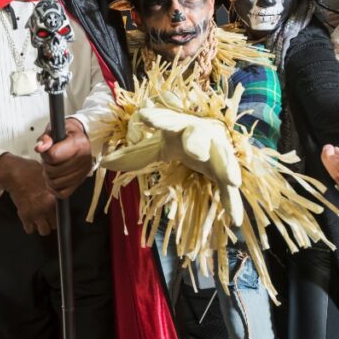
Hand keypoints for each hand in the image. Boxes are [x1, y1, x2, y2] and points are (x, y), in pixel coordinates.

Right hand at [0, 154, 55, 234]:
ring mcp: (35, 213)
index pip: (64, 214)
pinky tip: (30, 219)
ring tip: (40, 220)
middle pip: (55, 225)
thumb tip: (60, 195)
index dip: (61, 215)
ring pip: (44, 231)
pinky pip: (29, 230)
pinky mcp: (24, 216)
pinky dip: (30, 226)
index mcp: (54, 198)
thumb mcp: (48, 178)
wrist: (14, 173)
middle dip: (51, 222)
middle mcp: (46, 207)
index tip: (57, 214)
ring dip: (42, 226)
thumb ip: (56, 189)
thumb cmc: (30, 171)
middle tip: (48, 216)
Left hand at [35, 118, 92, 198]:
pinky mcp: (81, 182)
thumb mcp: (53, 131)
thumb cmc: (64, 134)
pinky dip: (55, 188)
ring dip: (49, 177)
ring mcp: (84, 172)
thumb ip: (45, 138)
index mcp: (79, 143)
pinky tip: (54, 178)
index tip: (48, 150)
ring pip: (57, 183)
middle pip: (54, 171)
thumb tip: (39, 148)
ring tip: (51, 168)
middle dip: (46, 166)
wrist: (78, 139)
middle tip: (48, 160)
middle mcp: (84, 158)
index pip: (53, 156)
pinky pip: (63, 193)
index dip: (45, 154)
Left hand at [101, 108, 243, 225]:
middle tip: (194, 150)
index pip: (164, 121)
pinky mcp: (227, 171)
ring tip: (230, 180)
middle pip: (197, 136)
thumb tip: (103, 164)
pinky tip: (235, 218)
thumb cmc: (181, 140)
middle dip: (196, 142)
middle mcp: (199, 135)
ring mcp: (216, 151)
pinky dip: (233, 203)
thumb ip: (134, 155)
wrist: (216, 137)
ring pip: (221, 158)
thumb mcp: (158, 147)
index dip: (155, 120)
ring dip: (225, 167)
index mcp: (178, 127)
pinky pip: (230, 189)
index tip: (142, 122)